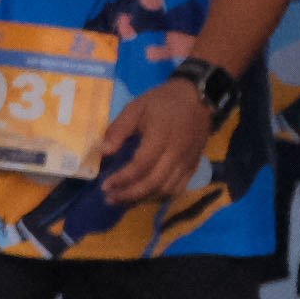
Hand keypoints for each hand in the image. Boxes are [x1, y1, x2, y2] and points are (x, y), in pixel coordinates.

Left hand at [93, 75, 213, 206]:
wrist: (197, 97)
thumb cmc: (163, 101)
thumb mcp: (135, 107)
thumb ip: (118, 130)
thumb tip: (103, 152)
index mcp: (161, 137)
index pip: (140, 166)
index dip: (122, 179)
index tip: (104, 185)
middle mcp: (176, 153)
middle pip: (153, 183)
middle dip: (130, 194)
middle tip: (110, 199)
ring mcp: (187, 161)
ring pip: (167, 189)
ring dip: (144, 198)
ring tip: (124, 201)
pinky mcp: (194, 165)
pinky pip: (179, 187)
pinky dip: (161, 196)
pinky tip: (146, 196)